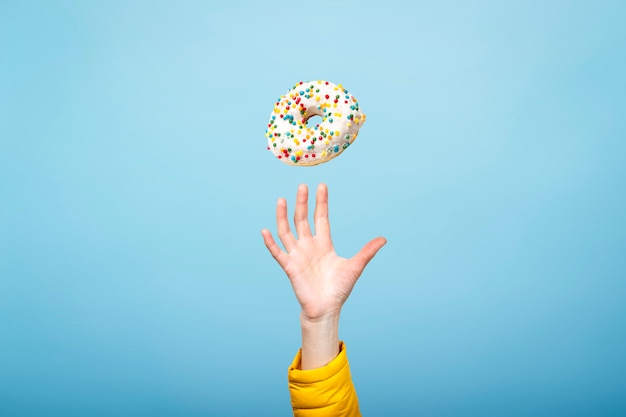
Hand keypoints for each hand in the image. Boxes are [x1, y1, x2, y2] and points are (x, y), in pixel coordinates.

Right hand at [261, 184, 386, 321]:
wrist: (326, 309)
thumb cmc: (339, 289)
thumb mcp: (355, 267)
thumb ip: (367, 252)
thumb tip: (383, 239)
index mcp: (324, 244)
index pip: (321, 218)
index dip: (321, 202)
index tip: (321, 186)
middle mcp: (309, 246)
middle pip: (303, 219)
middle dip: (303, 203)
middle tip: (302, 185)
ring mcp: (298, 255)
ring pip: (287, 231)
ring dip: (283, 216)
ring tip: (282, 200)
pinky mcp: (289, 267)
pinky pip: (277, 252)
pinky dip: (270, 242)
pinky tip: (265, 231)